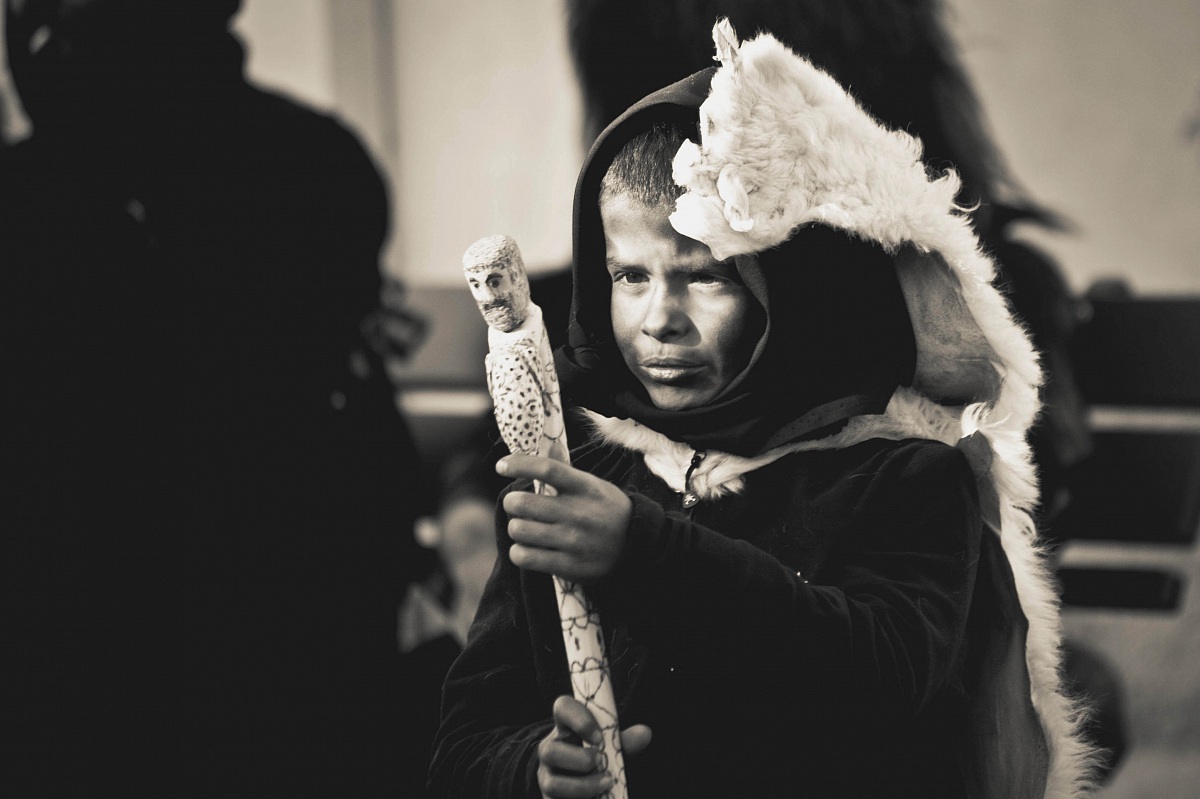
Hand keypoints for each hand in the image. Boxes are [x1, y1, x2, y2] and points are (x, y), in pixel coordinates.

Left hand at [498, 454, 631, 581]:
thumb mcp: (592, 485)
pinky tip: (527, 548)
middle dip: (512, 502)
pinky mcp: (568, 565)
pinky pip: (525, 557)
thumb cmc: (605, 510)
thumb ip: (565, 469)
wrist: (635, 545)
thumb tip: (548, 444)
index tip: (501, 466)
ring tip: (525, 528)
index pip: (547, 469)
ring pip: (519, 530)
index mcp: (584, 488)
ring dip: (516, 528)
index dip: (519, 464)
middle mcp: (578, 513)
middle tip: (516, 505)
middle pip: (522, 503)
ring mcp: (573, 541)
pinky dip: (519, 552)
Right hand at [537, 695, 651, 798]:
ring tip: (606, 784)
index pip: (562, 708)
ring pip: (551, 784)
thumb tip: (645, 733)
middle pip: (548, 750)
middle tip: (601, 761)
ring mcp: (546, 778)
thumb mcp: (612, 749)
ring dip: (581, 786)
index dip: (578, 719)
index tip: (598, 737)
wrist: (586, 787)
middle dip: (578, 758)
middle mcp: (551, 751)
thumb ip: (625, 742)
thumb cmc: (600, 759)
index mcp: (566, 728)